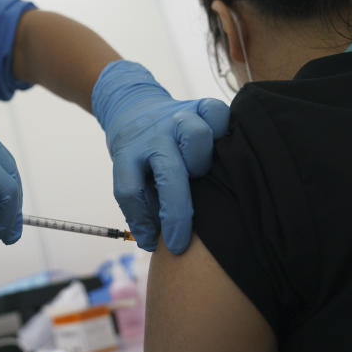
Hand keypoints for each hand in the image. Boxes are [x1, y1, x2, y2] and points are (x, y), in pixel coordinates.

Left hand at [92, 61, 228, 253]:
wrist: (134, 107)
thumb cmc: (139, 154)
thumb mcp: (130, 176)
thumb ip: (142, 206)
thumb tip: (153, 243)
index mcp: (127, 154)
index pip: (130, 190)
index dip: (144, 223)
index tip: (165, 246)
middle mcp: (152, 136)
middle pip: (169, 170)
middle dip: (178, 208)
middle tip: (184, 232)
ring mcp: (176, 118)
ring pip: (197, 136)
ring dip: (202, 161)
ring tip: (201, 172)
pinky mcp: (198, 105)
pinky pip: (218, 112)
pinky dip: (224, 127)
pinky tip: (224, 145)